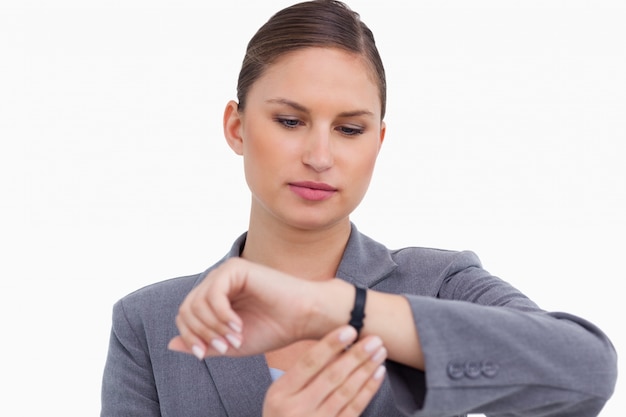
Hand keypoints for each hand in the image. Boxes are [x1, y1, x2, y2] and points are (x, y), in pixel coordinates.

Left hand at [168, 257, 329, 357]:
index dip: (190, 338)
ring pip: (197, 303)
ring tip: (235, 337)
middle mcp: (217, 283)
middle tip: (225, 347)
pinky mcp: (236, 268)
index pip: (184, 316)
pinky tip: (238, 325)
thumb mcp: (230, 345)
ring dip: (214, 327)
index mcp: (215, 299)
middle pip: (186, 310)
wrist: (303, 318)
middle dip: (202, 334)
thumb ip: (203, 344)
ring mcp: (225, 273)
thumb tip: (170, 344)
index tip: (207, 354)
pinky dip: (221, 315)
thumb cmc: (273, 329)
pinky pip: (213, 294)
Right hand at [263, 326, 386, 416]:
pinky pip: (354, 409)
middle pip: (332, 376)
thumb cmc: (283, 415)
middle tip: (374, 339)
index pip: (309, 363)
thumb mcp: (280, 394)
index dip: (330, 345)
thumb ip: (302, 373)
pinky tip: (377, 375)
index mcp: (281, 393)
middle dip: (356, 356)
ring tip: (379, 353)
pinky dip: (368, 390)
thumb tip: (336, 346)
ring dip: (366, 370)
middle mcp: (297, 408)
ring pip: (346, 392)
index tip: (349, 330)